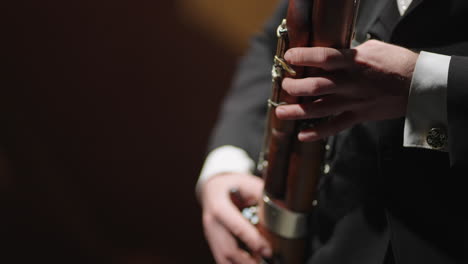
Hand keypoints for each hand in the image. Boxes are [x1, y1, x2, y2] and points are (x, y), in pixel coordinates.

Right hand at [200, 173, 271, 263]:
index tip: (268, 250)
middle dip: (247, 261)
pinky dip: (236, 263)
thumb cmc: (232, 185)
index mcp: (219, 206)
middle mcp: (212, 224)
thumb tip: (280, 212)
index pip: (236, 227)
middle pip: (227, 250)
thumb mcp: (248, 184)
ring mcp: (210, 236)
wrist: (212, 188)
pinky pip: (222, 260)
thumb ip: (262, 197)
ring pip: (223, 259)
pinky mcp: (213, 244)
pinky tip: (251, 261)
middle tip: (266, 261)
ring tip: (258, 262)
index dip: (253, 240)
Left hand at [276, 39, 418, 140]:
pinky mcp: (359, 116)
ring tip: (280, 112)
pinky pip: (335, 127)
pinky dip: (318, 133)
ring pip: (320, 109)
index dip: (304, 57)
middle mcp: (351, 83)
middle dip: (295, 87)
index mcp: (355, 62)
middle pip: (316, 86)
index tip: (289, 56)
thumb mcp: (373, 48)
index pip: (324, 58)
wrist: (420, 86)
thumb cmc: (397, 62)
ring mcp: (354, 102)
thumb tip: (332, 54)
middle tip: (285, 85)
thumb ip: (350, 52)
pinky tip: (302, 136)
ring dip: (298, 111)